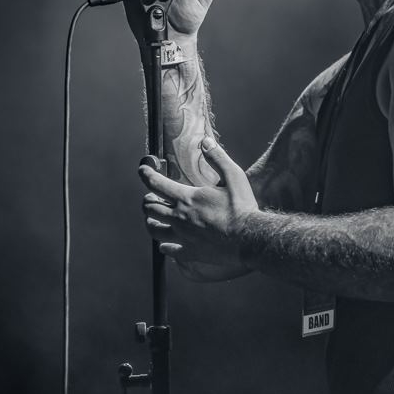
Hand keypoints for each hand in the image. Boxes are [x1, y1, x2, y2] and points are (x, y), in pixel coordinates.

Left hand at [139, 138, 258, 267]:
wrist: (250, 239)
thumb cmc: (242, 207)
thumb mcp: (234, 176)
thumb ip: (218, 158)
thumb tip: (205, 141)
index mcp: (187, 198)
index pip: (155, 184)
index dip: (146, 174)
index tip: (143, 170)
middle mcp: (179, 218)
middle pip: (149, 208)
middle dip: (147, 200)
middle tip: (152, 197)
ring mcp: (182, 237)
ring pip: (153, 229)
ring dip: (150, 221)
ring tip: (154, 218)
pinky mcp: (189, 252)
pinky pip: (168, 249)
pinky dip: (165, 245)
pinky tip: (167, 243)